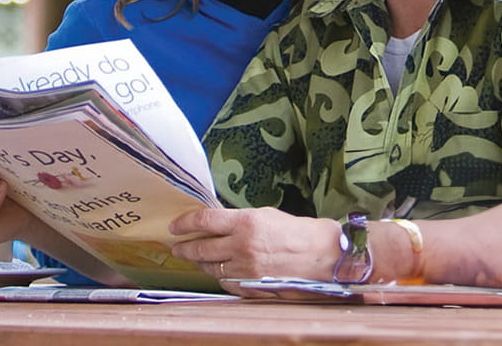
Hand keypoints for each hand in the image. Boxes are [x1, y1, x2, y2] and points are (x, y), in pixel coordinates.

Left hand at [168, 207, 340, 287]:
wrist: (326, 257)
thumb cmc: (302, 232)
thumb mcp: (267, 215)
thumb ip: (240, 221)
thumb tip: (218, 225)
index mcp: (247, 222)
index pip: (205, 220)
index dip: (185, 223)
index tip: (175, 227)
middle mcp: (242, 246)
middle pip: (201, 247)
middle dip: (185, 248)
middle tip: (177, 248)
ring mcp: (246, 268)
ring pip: (211, 267)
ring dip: (201, 263)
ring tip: (196, 259)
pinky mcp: (252, 286)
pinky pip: (226, 282)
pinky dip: (220, 277)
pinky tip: (219, 272)